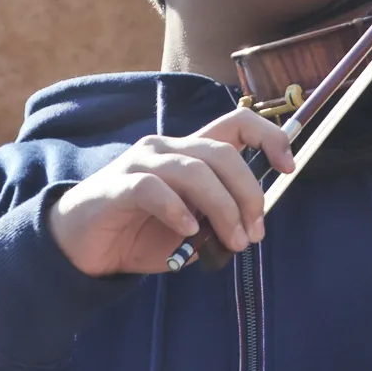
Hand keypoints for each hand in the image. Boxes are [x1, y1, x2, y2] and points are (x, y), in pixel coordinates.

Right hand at [46, 108, 295, 276]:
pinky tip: (187, 231)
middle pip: (222, 152)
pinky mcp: (117, 185)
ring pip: (194, 170)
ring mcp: (140, 162)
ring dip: (222, 208)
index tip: (289, 166)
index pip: (238, 122)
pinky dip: (177, 209)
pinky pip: (154, 188)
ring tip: (231, 242)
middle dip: (248, 194)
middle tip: (253, 234)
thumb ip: (219, 220)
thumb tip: (249, 227)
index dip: (270, 137)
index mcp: (190, 151)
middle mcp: (168, 147)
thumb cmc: (141, 233)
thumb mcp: (192, 229)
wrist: (82, 248)